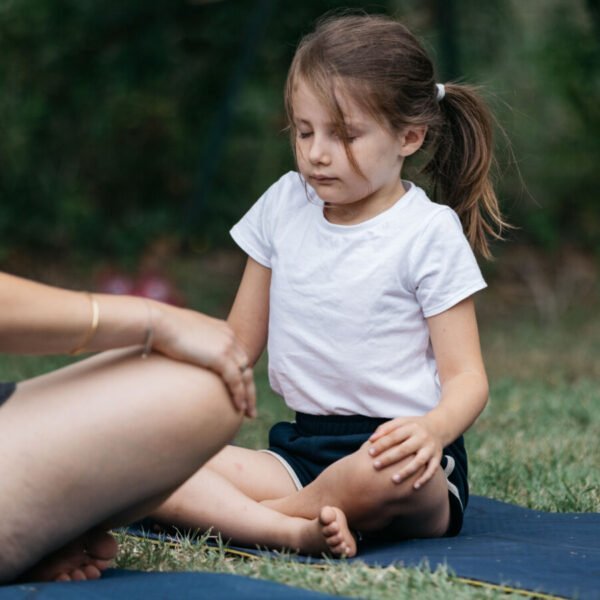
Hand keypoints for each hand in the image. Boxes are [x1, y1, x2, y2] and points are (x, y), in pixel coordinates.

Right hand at [151, 302, 256, 417]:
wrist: (160, 322)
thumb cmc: (164, 327)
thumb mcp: (187, 332)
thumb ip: (195, 342)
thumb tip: (188, 353)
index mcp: (223, 330)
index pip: (238, 355)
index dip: (241, 373)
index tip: (241, 389)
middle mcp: (230, 337)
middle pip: (246, 366)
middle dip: (249, 387)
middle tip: (250, 407)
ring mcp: (227, 346)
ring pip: (245, 375)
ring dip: (248, 395)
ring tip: (248, 413)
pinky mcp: (221, 357)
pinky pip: (235, 380)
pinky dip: (239, 395)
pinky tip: (239, 408)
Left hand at [368, 416, 442, 489]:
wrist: (438, 427)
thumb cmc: (412, 427)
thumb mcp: (401, 422)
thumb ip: (386, 428)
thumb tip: (371, 439)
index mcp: (411, 427)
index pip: (394, 436)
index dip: (382, 444)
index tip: (370, 453)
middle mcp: (422, 437)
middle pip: (404, 449)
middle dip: (389, 458)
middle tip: (375, 466)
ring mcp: (430, 448)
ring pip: (419, 461)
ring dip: (406, 471)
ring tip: (394, 480)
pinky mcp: (437, 458)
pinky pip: (432, 470)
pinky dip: (424, 479)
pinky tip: (415, 487)